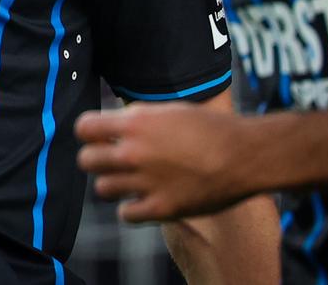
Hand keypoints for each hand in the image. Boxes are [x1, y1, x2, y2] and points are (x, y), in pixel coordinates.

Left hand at [75, 102, 258, 221]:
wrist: (244, 155)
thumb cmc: (210, 129)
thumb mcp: (169, 112)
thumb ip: (138, 118)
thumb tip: (114, 124)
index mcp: (135, 123)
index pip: (84, 128)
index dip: (90, 133)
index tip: (99, 137)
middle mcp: (134, 153)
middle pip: (87, 160)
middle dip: (97, 159)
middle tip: (113, 161)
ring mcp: (146, 182)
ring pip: (102, 189)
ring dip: (113, 185)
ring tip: (130, 181)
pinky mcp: (161, 208)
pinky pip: (126, 214)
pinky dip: (131, 209)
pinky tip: (143, 200)